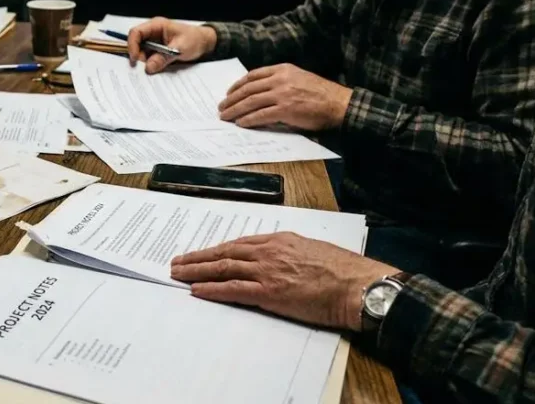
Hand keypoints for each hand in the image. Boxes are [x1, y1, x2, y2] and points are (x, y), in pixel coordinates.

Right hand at [127, 18, 217, 74]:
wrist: (204, 43)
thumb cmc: (194, 39)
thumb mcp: (180, 48)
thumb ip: (163, 57)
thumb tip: (148, 68)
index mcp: (156, 26)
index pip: (136, 33)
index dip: (132, 46)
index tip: (135, 60)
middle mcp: (152, 33)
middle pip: (136, 44)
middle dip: (138, 57)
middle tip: (143, 69)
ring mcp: (154, 42)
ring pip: (142, 52)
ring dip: (145, 62)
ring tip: (152, 71)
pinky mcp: (157, 51)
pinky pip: (149, 58)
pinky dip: (150, 64)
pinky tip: (155, 70)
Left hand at [171, 233, 398, 330]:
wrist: (356, 285)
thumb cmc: (342, 270)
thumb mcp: (312, 249)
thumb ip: (291, 251)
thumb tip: (282, 257)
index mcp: (279, 241)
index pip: (239, 243)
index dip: (217, 249)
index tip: (202, 252)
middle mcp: (268, 252)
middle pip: (224, 253)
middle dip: (198, 258)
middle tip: (177, 262)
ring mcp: (267, 272)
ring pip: (222, 268)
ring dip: (197, 271)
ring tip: (178, 274)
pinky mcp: (269, 293)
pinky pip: (233, 290)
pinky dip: (212, 289)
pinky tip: (197, 290)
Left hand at [218, 64, 351, 130]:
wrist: (339, 104)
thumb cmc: (322, 94)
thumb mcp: (299, 78)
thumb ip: (280, 82)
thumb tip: (260, 94)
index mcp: (283, 69)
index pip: (253, 75)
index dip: (238, 84)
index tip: (229, 92)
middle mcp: (280, 79)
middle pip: (248, 88)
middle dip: (232, 99)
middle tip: (221, 106)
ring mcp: (282, 94)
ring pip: (250, 101)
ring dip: (235, 110)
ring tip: (225, 116)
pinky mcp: (285, 109)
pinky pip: (260, 115)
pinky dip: (248, 119)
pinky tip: (241, 123)